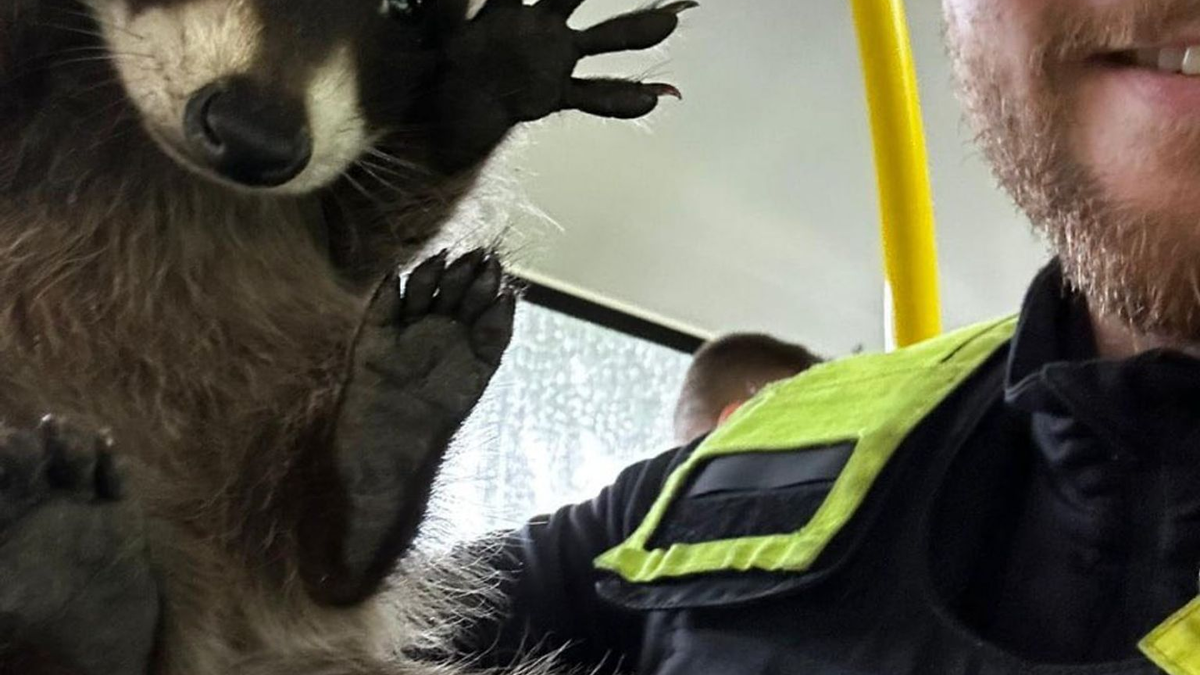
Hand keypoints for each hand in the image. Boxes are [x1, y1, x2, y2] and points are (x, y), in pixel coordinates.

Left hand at [438, 0, 696, 122]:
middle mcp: (536, 25)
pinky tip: (653, 98)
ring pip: (601, 40)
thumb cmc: (442, 71)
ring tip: (668, 23)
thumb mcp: (439, 35)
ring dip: (633, 31)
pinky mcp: (555, 91)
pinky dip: (622, 100)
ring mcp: (552, 57)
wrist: (449, 115)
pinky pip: (594, 95)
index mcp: (503, 8)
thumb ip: (444, 11)